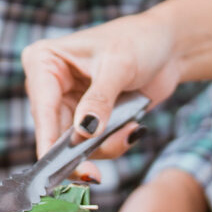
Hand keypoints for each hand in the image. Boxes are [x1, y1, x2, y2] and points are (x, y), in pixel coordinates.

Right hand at [22, 13, 186, 156]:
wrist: (168, 47)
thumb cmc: (140, 41)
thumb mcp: (119, 67)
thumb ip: (100, 100)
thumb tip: (84, 131)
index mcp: (44, 61)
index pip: (42, 109)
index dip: (49, 142)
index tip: (58, 169)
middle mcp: (50, 85)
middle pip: (55, 134)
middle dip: (84, 149)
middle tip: (99, 170)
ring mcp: (69, 104)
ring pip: (75, 145)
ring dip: (105, 146)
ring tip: (131, 130)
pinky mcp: (88, 119)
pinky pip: (93, 145)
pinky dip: (113, 143)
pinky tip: (132, 128)